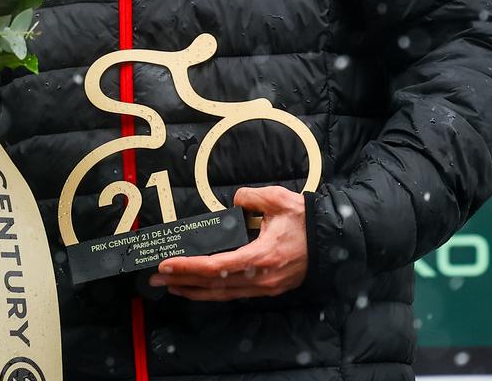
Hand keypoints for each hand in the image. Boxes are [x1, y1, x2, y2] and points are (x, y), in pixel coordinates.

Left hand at [149, 186, 307, 300]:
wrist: (334, 238)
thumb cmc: (305, 219)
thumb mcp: (277, 199)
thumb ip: (248, 197)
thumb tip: (233, 201)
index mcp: (262, 257)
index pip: (217, 266)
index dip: (189, 268)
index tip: (167, 265)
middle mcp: (262, 278)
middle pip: (215, 286)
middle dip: (184, 283)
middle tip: (158, 279)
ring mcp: (267, 287)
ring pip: (224, 294)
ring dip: (196, 291)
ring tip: (172, 285)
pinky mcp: (269, 288)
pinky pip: (236, 293)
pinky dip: (214, 292)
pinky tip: (200, 288)